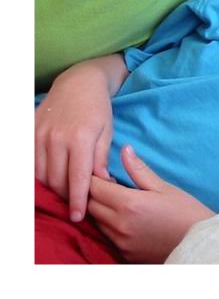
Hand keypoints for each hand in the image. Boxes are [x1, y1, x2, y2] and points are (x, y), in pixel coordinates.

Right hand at [35, 78, 112, 221]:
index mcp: (81, 138)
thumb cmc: (98, 109)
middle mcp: (57, 138)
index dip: (77, 201)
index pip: (77, 178)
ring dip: (53, 187)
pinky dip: (40, 174)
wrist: (78, 83)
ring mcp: (40, 135)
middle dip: (66, 195)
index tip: (78, 216)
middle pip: (57, 180)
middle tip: (76, 202)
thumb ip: (101, 159)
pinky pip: (31, 163)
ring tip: (66, 190)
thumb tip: (103, 184)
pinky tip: (51, 177)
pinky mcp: (30, 132)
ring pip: (42, 174)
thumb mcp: (107, 132)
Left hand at [88, 145, 214, 262]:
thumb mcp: (164, 187)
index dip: (95, 178)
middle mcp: (119, 225)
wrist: (197, 243)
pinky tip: (125, 219)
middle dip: (95, 194)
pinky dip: (109, 226)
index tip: (104, 174)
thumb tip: (124, 149)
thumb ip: (139, 169)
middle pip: (90, 205)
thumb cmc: (185, 211)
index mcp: (129, 204)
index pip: (94, 187)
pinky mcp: (123, 254)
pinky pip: (106, 236)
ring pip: (96, 222)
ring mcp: (120, 242)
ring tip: (117, 202)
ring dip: (100, 210)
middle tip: (110, 186)